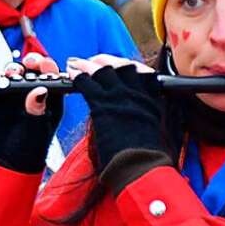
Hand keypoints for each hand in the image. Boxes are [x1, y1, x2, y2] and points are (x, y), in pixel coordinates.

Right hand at [0, 52, 66, 173]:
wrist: (4, 162)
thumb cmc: (29, 148)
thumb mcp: (38, 129)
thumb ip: (38, 109)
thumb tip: (39, 90)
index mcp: (51, 99)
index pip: (53, 77)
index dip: (50, 69)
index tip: (46, 65)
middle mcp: (33, 92)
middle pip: (34, 70)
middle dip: (32, 63)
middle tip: (30, 63)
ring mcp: (14, 92)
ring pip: (15, 73)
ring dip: (14, 69)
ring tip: (13, 73)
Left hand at [70, 57, 177, 171]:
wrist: (140, 165)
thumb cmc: (144, 155)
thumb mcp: (150, 129)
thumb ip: (142, 116)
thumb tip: (134, 115)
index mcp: (152, 99)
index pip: (141, 72)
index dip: (126, 65)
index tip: (118, 64)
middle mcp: (137, 93)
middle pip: (122, 66)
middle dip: (105, 60)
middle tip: (94, 60)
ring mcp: (120, 97)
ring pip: (103, 71)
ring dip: (87, 65)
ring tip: (76, 63)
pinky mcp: (103, 105)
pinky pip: (87, 83)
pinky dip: (78, 76)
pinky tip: (72, 74)